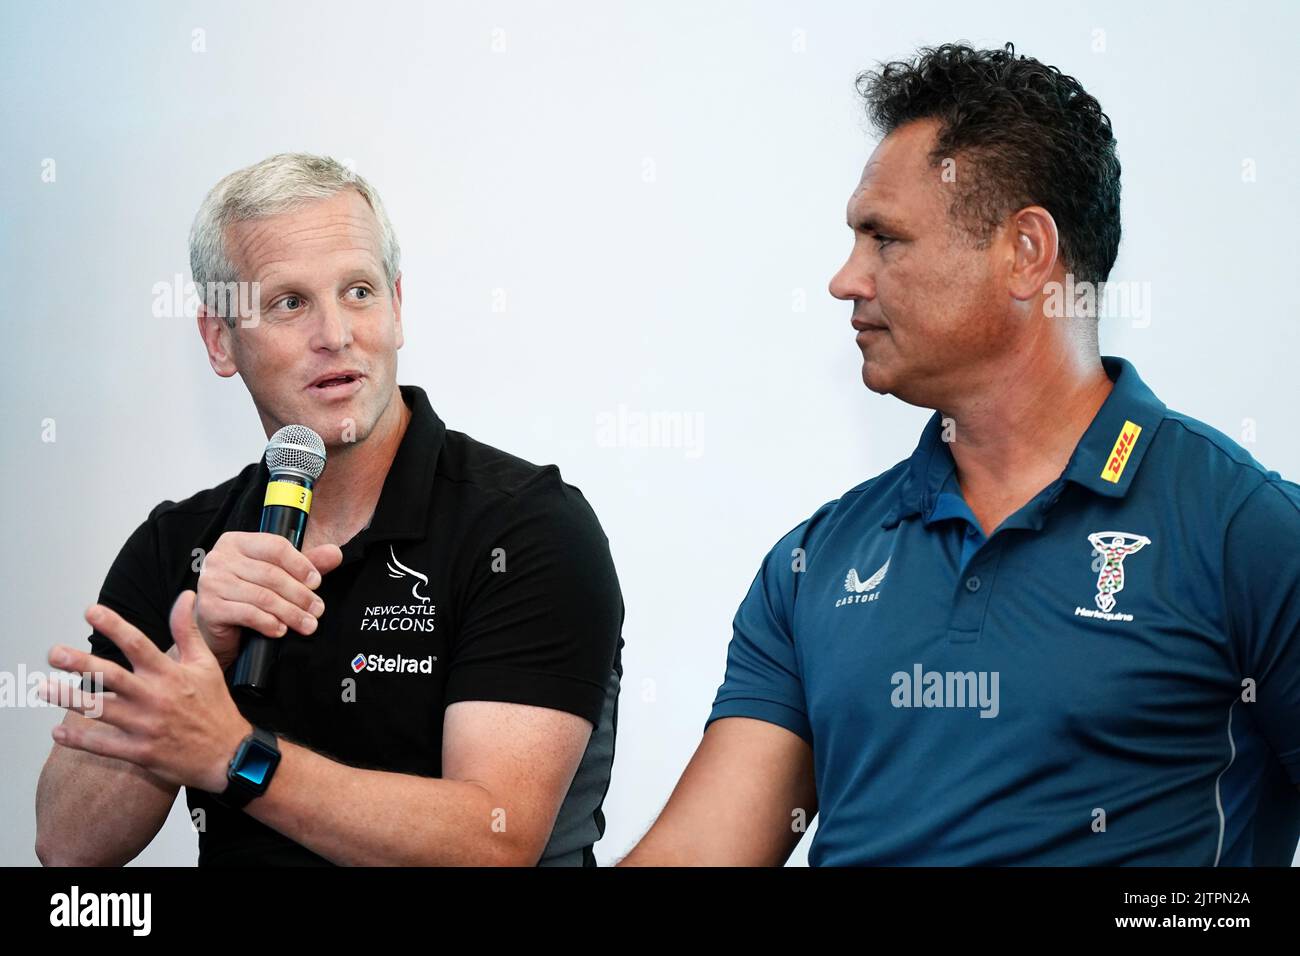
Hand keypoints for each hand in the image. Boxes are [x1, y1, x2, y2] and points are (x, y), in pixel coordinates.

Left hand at [40, 591, 253, 792]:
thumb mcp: (205, 664)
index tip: (90, 611)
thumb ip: (187, 630)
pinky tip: (57, 732)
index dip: (114, 625)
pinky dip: (79, 739)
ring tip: (43, 687)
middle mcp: (155, 697)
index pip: (138, 643)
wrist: (228, 754)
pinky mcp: (140, 752)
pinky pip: (103, 745)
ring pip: (101, 710)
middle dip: (80, 663)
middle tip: (54, 653)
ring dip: (70, 698)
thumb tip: (185, 596)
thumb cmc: (214, 706)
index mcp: (170, 674)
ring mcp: (146, 726)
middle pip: (111, 676)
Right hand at [194, 532, 342, 668]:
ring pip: (262, 596)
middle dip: (300, 594)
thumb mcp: (278, 576)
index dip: (301, 564)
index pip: (275, 546)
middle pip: (271, 574)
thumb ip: (304, 564)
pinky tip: (281, 630)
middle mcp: (220, 558)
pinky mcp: (209, 607)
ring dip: (290, 612)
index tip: (317, 582)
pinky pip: (248, 614)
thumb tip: (334, 553)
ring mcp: (211, 582)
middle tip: (317, 609)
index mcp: (236, 542)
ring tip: (307, 623)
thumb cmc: (246, 598)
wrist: (217, 630)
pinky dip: (269, 623)